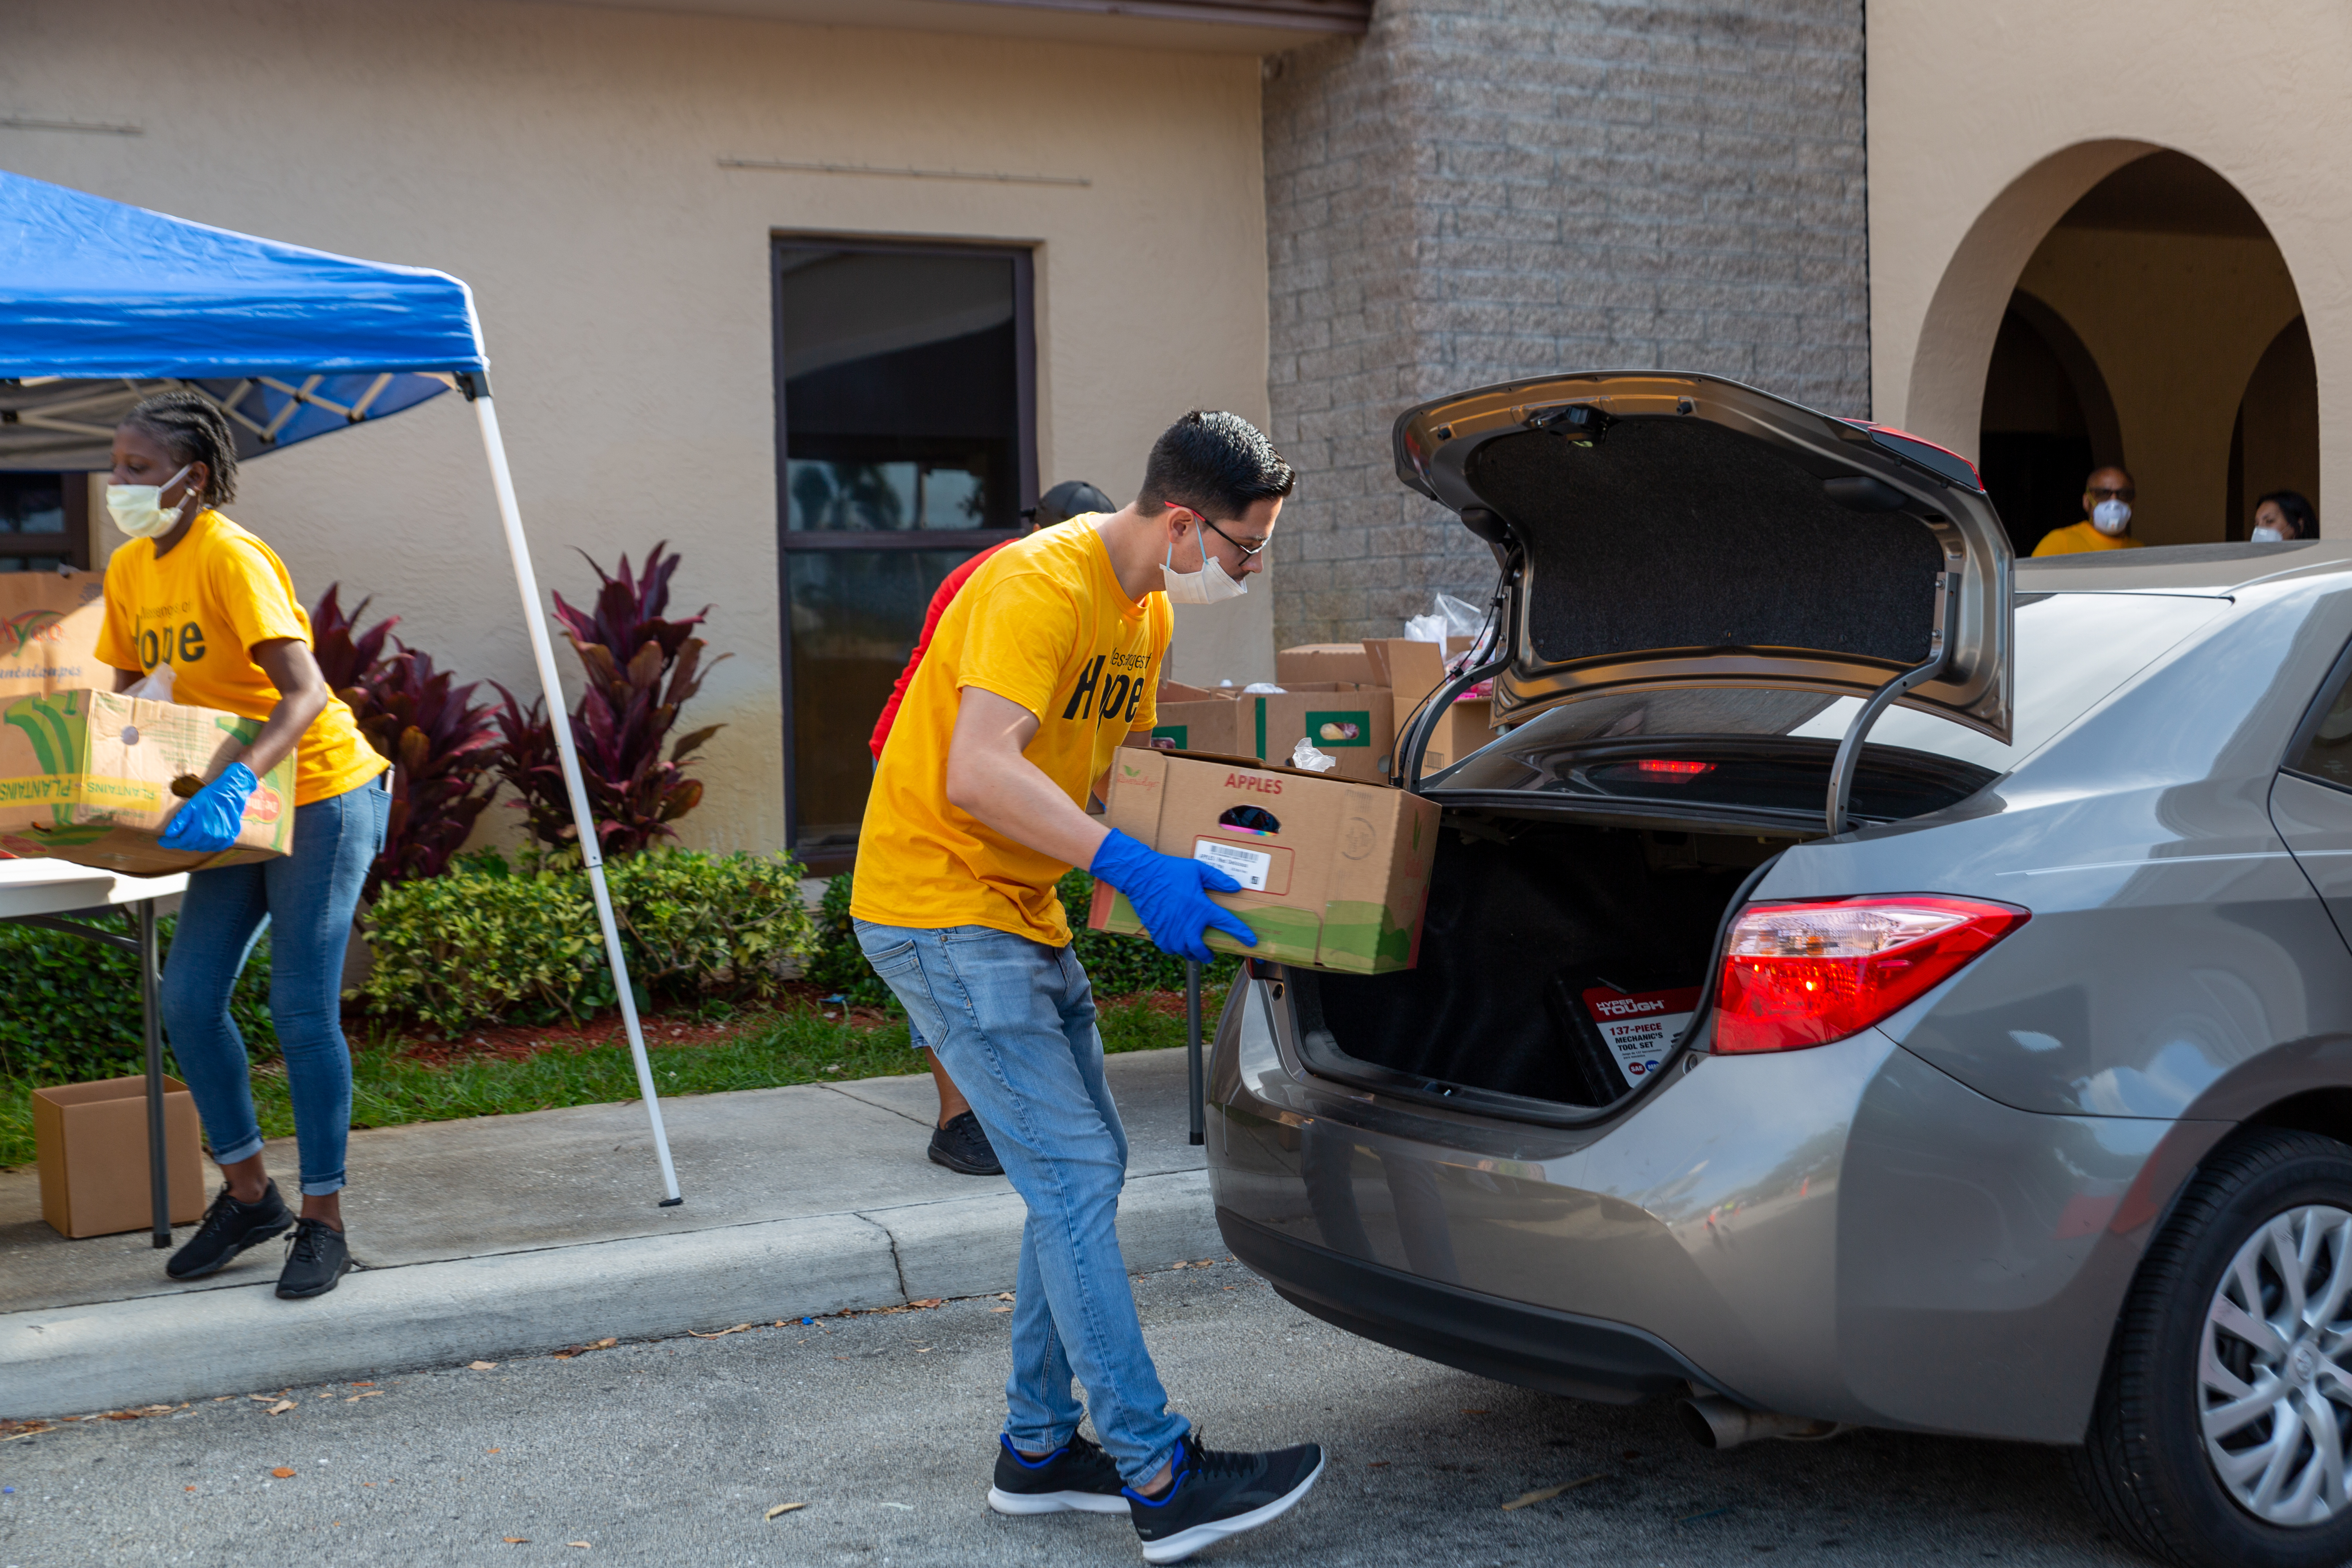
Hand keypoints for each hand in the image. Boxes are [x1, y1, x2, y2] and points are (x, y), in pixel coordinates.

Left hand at [158, 762, 258, 853]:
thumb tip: (169, 834)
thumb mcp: (191, 806)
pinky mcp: (230, 838)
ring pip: (203, 847)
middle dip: (181, 842)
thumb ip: (180, 821)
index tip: (162, 841)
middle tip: (176, 837)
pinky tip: (205, 837)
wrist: (231, 793)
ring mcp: (223, 838)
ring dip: (195, 843)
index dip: (170, 843)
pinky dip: (208, 844)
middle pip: (191, 846)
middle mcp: (212, 837)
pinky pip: (215, 847)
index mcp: (200, 829)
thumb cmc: (209, 797)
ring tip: (190, 835)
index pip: (181, 842)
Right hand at [1089, 829, 1257, 962]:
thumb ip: (1218, 879)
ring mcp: (1172, 931)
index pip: (1228, 925)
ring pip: (1184, 952)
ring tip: (1193, 951)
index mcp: (1202, 909)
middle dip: (1208, 955)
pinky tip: (1176, 944)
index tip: (1251, 942)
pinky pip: (1168, 948)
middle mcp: (1189, 925)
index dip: (1242, 934)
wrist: (1142, 876)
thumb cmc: (1171, 871)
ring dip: (1191, 953)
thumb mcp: (1198, 870)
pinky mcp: (1158, 933)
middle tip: (1210, 955)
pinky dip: (1174, 948)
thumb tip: (1236, 887)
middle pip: (1202, 950)